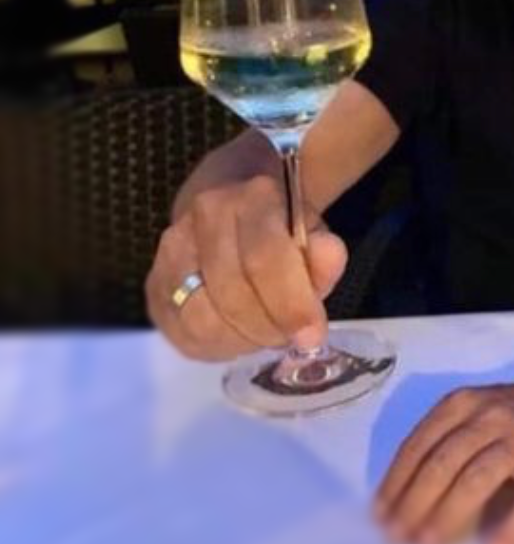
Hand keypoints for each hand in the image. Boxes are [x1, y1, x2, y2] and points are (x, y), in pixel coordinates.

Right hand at [145, 175, 346, 360]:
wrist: (232, 199)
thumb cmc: (280, 223)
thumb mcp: (313, 231)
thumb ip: (324, 252)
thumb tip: (329, 257)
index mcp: (250, 197)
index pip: (264, 257)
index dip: (290, 304)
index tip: (312, 335)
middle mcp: (201, 218)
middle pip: (230, 293)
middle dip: (267, 327)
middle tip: (288, 335)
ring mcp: (169, 251)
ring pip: (198, 317)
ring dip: (239, 339)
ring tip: (264, 334)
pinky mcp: (153, 284)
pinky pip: (179, 332)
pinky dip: (213, 346)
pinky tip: (237, 338)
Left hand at [375, 359, 513, 543]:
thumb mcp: (481, 409)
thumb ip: (450, 437)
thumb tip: (407, 491)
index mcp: (465, 403)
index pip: (421, 442)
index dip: (397, 480)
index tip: (380, 512)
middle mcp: (490, 416)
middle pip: (443, 460)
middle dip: (414, 501)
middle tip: (397, 535)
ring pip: (478, 475)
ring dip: (448, 512)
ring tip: (429, 542)